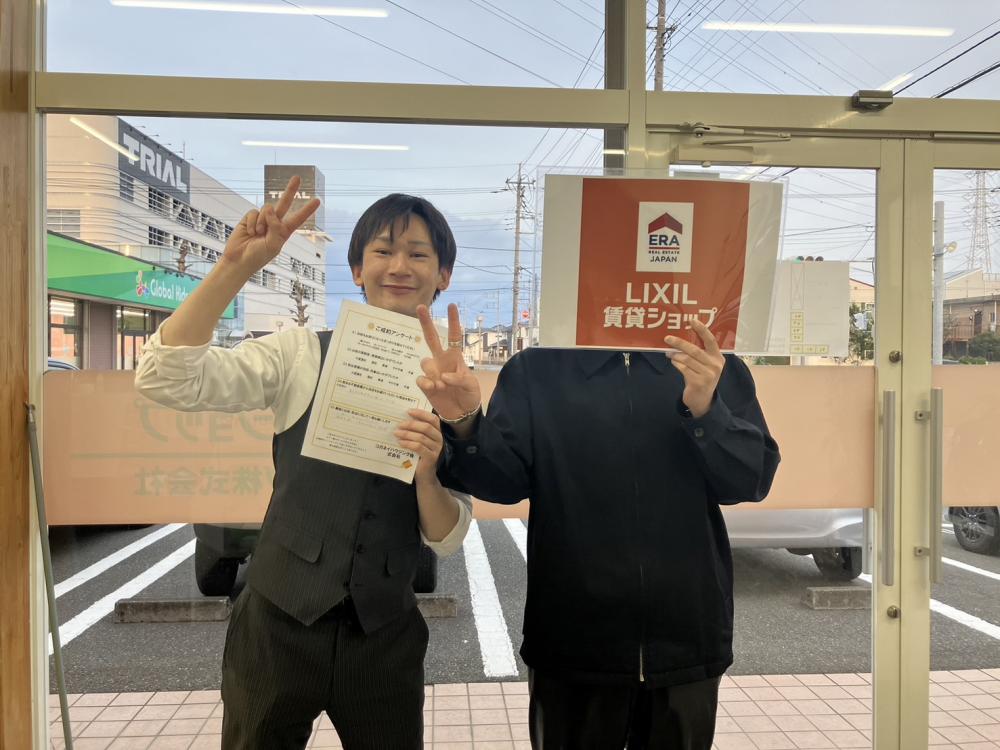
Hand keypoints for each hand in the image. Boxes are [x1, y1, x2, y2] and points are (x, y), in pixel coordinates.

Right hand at [222, 176, 319, 273]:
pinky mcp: (250, 218)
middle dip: (290, 190)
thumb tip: (271, 209)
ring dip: (262, 222)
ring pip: (267, 209)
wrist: (239, 259)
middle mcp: (274, 223)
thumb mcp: (273, 245)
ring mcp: (262, 219)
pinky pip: (254, 212)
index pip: (298, 219)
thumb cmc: (258, 256)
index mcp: (283, 232)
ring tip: (258, 234)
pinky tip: (250, 232)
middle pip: (284, 203)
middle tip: (297, 177)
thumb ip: (276, 228)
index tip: (317, 200)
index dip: (307, 210)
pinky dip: (252, 222)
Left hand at [395, 409, 443, 481]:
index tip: (408, 411)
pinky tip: (400, 443)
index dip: (421, 414)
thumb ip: (416, 431)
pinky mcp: (431, 457)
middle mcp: (440, 439)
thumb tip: (402, 419)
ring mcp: (437, 449)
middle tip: (399, 424)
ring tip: (396, 433)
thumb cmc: (420, 455)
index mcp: (438, 432)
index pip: (433, 419)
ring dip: (407, 434)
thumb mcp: (420, 440)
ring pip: (421, 437)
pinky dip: (408, 443)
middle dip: (411, 424)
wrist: (425, 474)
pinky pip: (418, 447)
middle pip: (426, 427)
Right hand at [416, 303, 480, 419]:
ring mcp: (433, 372)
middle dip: (426, 323)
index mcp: (455, 358)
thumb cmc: (469, 395)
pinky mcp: (425, 385)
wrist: (462, 413)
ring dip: (433, 373)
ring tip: (442, 386)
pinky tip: (434, 389)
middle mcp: (442, 361)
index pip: (453, 336)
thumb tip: (443, 377)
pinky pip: (420, 378)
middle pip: (431, 339)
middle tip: (421, 307)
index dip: (453, 322)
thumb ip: (459, 379)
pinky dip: (426, 383)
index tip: (452, 306)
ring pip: (425, 362)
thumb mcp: (471, 386)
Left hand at [664, 319, 724, 417]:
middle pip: (695, 350)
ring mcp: (708, 374)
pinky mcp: (699, 382)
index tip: (692, 320)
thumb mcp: (705, 364)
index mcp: (718, 357)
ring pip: (687, 359)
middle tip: (667, 338)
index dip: (702, 330)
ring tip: (669, 353)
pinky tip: (673, 362)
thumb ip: (698, 352)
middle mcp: (715, 365)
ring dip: (675, 355)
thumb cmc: (701, 377)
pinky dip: (676, 363)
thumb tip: (679, 338)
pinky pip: (683, 368)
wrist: (702, 399)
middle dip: (679, 342)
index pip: (711, 340)